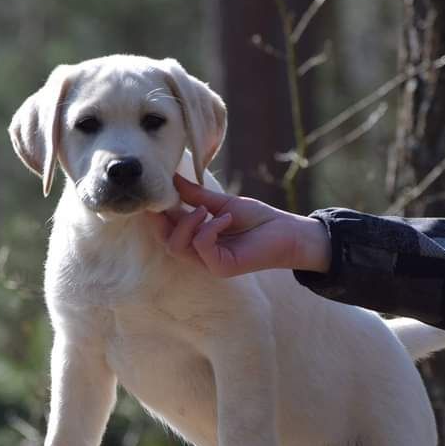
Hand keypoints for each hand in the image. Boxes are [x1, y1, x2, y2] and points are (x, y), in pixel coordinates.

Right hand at [151, 174, 330, 276]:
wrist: (288, 232)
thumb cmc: (259, 219)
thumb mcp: (222, 203)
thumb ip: (197, 196)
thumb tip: (173, 178)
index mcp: (197, 237)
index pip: (165, 229)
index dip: (156, 213)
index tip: (156, 191)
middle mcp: (199, 253)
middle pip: (165, 241)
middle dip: (162, 219)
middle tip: (170, 198)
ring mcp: (209, 262)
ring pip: (177, 246)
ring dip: (188, 222)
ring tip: (207, 209)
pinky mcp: (221, 267)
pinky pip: (201, 246)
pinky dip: (209, 228)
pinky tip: (226, 218)